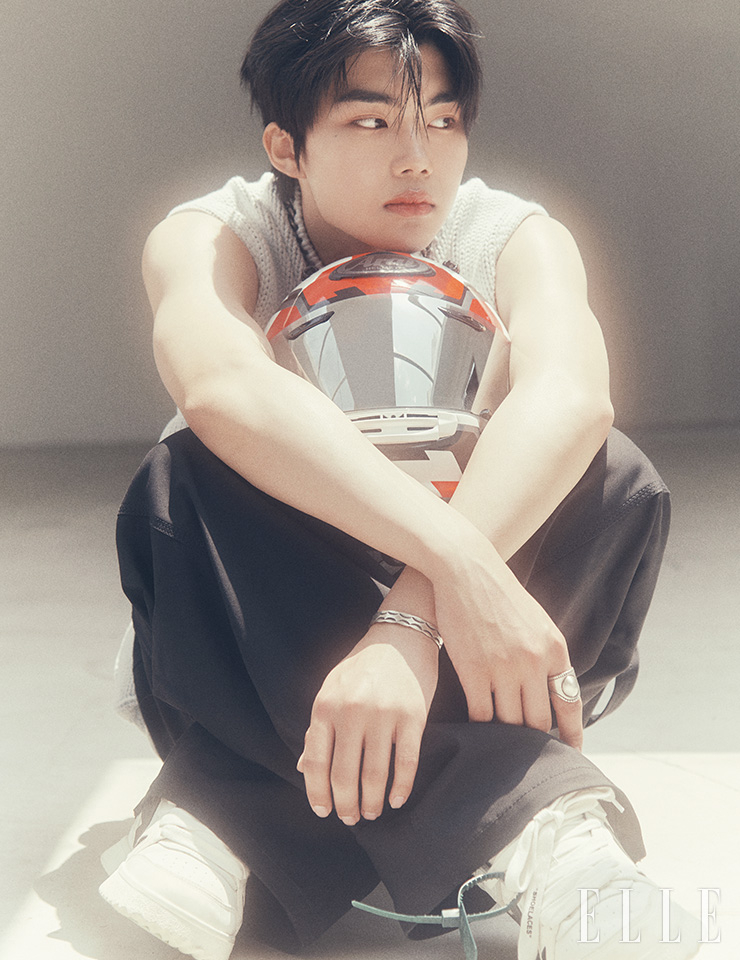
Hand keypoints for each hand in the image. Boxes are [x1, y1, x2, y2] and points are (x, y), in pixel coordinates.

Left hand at [297, 624, 438, 822]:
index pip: (316, 762)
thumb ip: (318, 728)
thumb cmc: (362, 666)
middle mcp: (352, 711)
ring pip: (375, 775)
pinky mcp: (413, 717)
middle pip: (345, 775)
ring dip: (372, 802)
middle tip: (350, 819)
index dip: (317, 793)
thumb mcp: (331, 689)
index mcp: (326, 705)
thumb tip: (304, 768)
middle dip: (346, 805)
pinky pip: (406, 763)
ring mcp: (384, 715)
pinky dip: (401, 787)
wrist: (401, 636)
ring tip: (371, 813)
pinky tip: (396, 799)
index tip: (323, 811)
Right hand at [431, 541, 582, 749]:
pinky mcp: (473, 670)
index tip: (573, 752)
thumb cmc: (500, 595)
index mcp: (554, 649)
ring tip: (501, 747)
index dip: (572, 734)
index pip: (569, 703)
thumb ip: (547, 654)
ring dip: (505, 736)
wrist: (466, 570)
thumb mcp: (537, 621)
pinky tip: (477, 728)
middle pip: (537, 721)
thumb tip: (553, 688)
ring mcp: (503, 668)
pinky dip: (480, 725)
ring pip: (508, 722)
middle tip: (528, 755)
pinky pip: (481, 714)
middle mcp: (533, 661)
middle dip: (534, 741)